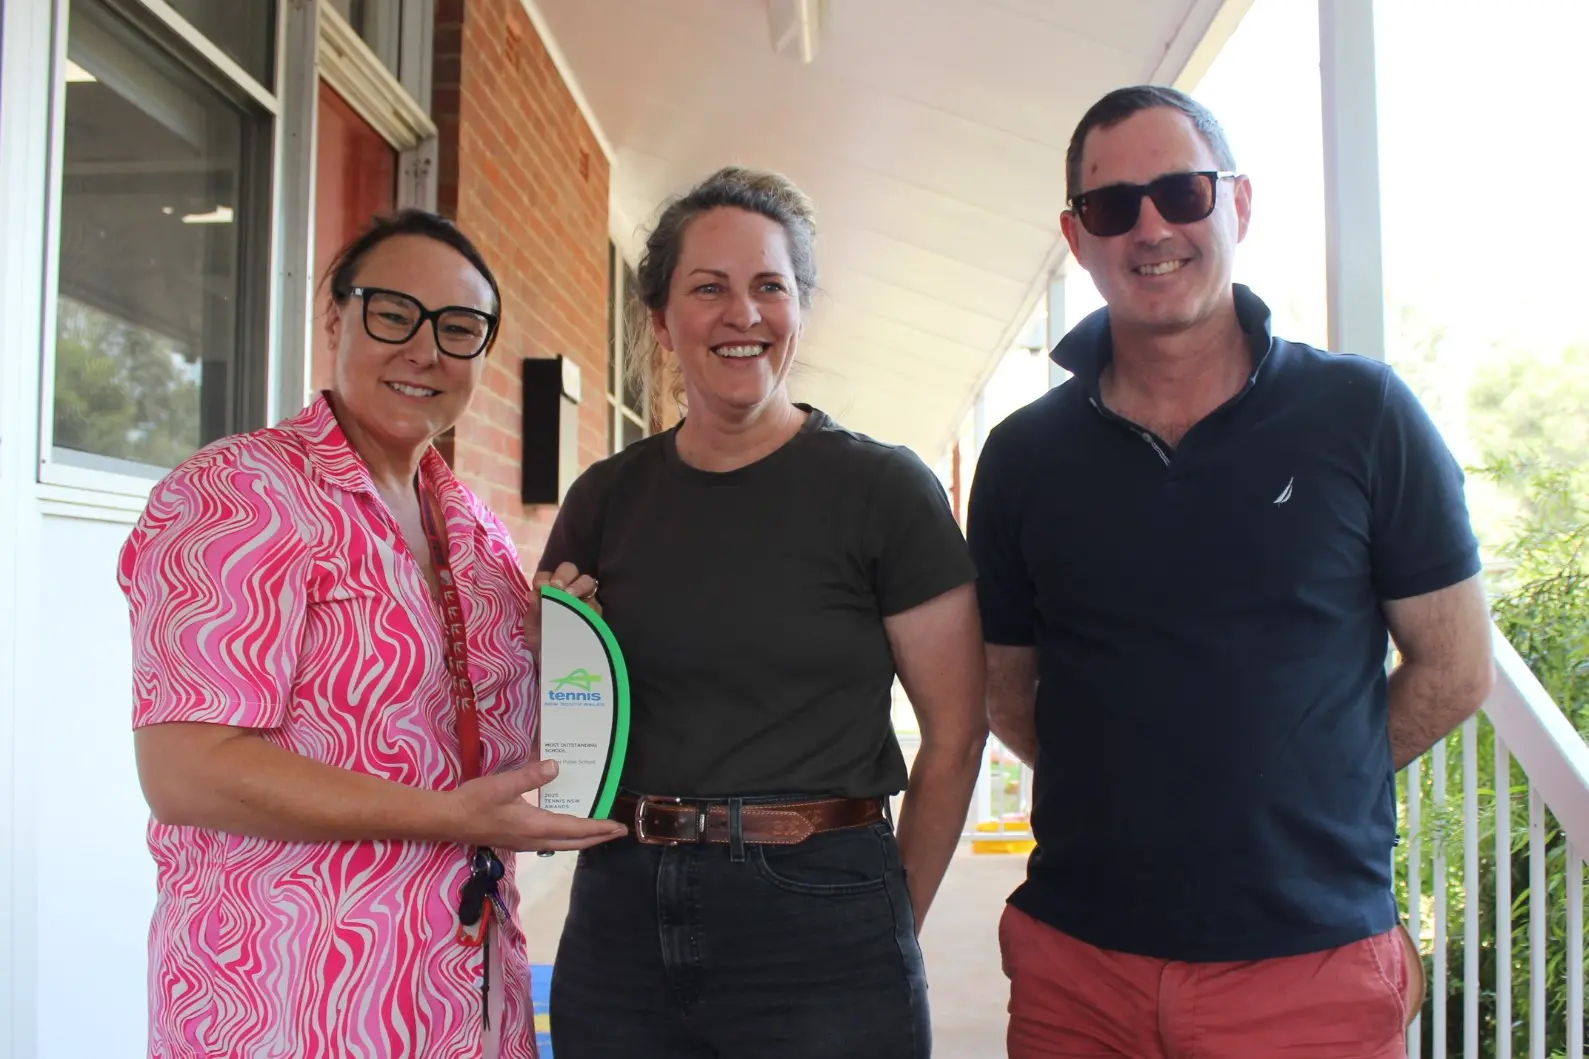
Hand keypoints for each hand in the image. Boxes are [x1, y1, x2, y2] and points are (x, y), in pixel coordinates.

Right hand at [451, 760, 627, 851]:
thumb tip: (556, 766)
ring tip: (597, 831)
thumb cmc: (474, 802)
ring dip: (582, 839)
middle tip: (617, 831)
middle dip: (597, 837)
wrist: (446, 820)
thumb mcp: (503, 784)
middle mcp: (533, 840)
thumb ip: (531, 776)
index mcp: (535, 826)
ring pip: (561, 845)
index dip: (598, 828)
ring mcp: (524, 843)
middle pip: (573, 842)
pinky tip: (564, 829)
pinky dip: (565, 838)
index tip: (618, 827)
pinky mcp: (515, 841)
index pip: (575, 829)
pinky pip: (549, 843)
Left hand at [525, 562, 600, 660]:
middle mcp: (567, 591)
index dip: (544, 576)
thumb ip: (534, 610)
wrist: (555, 665)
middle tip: (557, 588)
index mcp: (549, 591)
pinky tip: (581, 610)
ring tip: (570, 597)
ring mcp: (584, 601)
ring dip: (578, 585)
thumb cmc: (542, 642)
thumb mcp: (533, 627)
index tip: (540, 587)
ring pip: (587, 581)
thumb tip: (533, 594)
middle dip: (563, 575)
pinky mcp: (596, 614)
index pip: (548, 574)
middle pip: (570, 570)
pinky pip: (596, 603)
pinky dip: (588, 603)